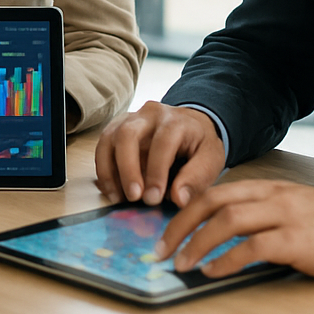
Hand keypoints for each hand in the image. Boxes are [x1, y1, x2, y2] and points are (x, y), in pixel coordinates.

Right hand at [94, 101, 224, 207]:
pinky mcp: (117, 127)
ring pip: (110, 138)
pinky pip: (103, 145)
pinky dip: (103, 169)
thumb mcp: (211, 159)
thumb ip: (197, 178)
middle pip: (128, 134)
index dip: (156, 172)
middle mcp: (150, 114)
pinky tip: (111, 190)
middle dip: (128, 169)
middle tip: (133, 197)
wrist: (191, 124)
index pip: (162, 142)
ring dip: (109, 170)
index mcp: (176, 121)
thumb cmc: (199, 144)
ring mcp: (130, 118)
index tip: (154, 199)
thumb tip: (178, 199)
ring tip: (117, 197)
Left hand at [156, 180, 313, 279]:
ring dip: (196, 244)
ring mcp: (284, 217)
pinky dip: (226, 260)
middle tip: (159, 250)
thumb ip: (260, 215)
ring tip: (181, 264)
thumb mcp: (292, 208)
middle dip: (178, 226)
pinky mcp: (297, 241)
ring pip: (226, 222)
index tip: (164, 232)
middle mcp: (270, 197)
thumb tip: (222, 237)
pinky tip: (213, 272)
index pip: (212, 192)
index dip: (183, 211)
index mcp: (266, 188)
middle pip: (210, 203)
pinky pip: (252, 247)